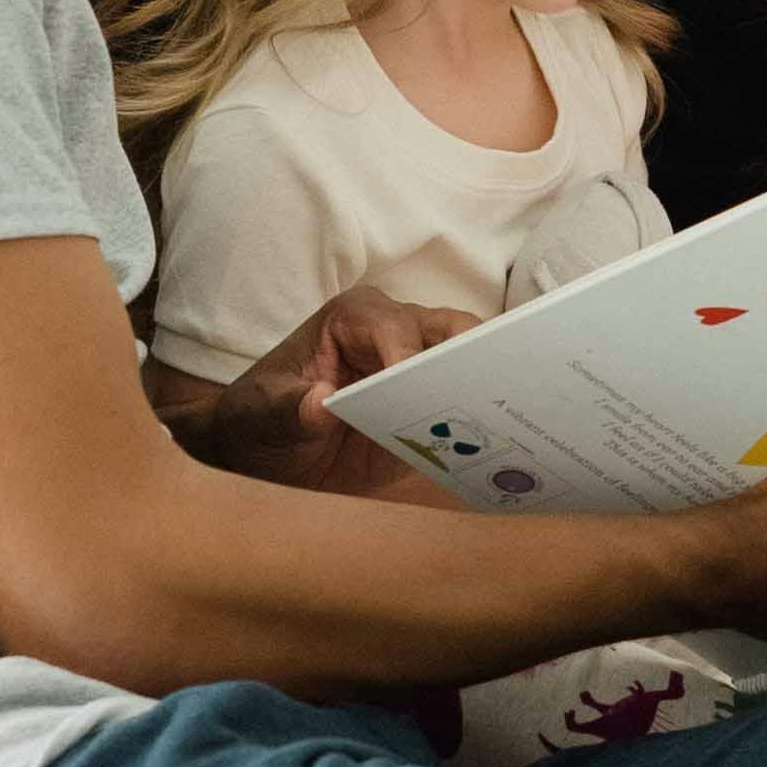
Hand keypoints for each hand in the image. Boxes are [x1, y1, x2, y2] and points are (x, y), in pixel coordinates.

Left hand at [180, 288, 479, 498]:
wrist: (265, 448)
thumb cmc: (258, 416)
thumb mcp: (261, 415)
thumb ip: (289, 410)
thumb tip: (320, 405)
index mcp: (353, 318)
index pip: (394, 328)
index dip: (408, 355)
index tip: (416, 386)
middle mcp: (393, 333)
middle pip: (450, 331)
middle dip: (473, 357)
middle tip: (491, 390)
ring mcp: (417, 368)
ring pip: (468, 364)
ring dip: (487, 389)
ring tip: (507, 419)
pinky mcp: (430, 405)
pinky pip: (466, 409)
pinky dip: (483, 422)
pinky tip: (498, 445)